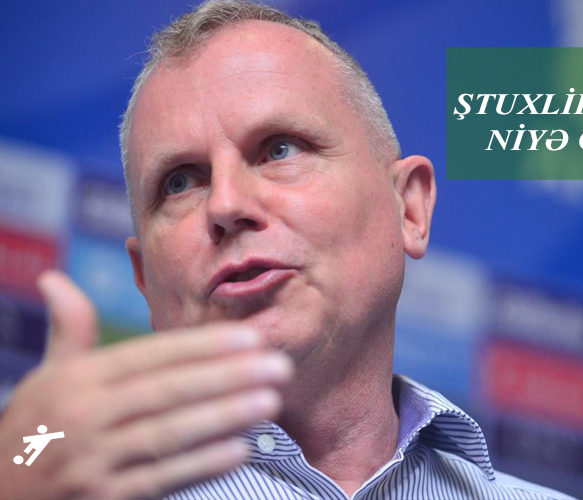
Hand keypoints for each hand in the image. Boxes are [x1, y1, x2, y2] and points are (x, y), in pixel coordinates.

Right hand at [0, 270, 292, 499]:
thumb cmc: (30, 429)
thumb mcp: (45, 378)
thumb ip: (68, 330)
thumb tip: (55, 277)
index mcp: (77, 380)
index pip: (151, 356)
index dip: (204, 347)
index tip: (252, 338)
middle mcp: (84, 416)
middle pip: (168, 391)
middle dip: (229, 377)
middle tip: (280, 366)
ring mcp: (92, 461)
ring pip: (169, 433)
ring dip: (224, 417)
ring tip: (270, 401)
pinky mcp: (103, 499)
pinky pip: (159, 479)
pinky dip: (201, 465)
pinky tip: (240, 449)